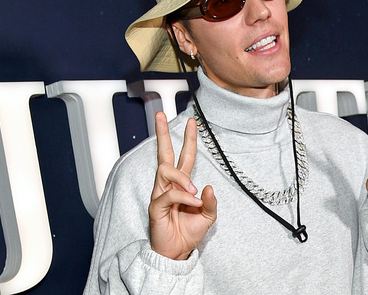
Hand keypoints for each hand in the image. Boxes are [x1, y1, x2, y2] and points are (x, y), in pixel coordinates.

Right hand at [148, 112, 216, 259]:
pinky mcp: (156, 206)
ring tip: (195, 191)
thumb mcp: (208, 216)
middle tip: (160, 115)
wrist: (177, 252)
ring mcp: (160, 194)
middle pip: (163, 154)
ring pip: (166, 171)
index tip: (191, 122)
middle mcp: (169, 185)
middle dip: (162, 134)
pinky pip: (169, 195)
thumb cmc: (188, 232)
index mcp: (181, 184)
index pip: (184, 156)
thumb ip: (211, 202)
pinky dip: (184, 197)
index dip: (188, 139)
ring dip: (183, 178)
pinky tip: (194, 202)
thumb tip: (209, 186)